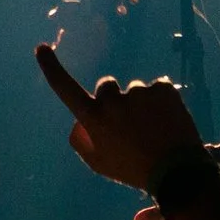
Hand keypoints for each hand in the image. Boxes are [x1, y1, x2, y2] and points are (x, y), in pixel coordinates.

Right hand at [37, 43, 206, 192]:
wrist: (177, 171)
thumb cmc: (134, 170)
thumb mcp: (100, 164)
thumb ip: (83, 142)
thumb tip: (79, 123)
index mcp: (94, 119)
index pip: (66, 89)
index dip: (52, 69)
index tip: (42, 48)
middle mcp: (112, 101)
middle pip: (107, 87)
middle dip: (114, 99)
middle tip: (130, 123)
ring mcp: (139, 92)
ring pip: (136, 91)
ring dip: (141, 104)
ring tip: (154, 129)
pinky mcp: (162, 88)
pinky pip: (158, 89)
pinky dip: (162, 102)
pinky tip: (168, 121)